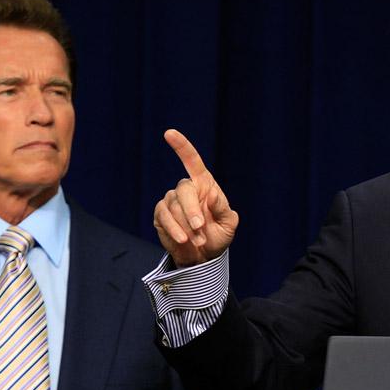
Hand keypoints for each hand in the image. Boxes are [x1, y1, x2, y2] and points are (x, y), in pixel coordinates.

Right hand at [153, 130, 238, 266]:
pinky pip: (164, 218)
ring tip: (198, 241)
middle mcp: (186, 189)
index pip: (192, 161)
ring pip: (174, 207)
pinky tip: (183, 240)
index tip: (169, 133)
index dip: (181, 146)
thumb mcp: (228, 224)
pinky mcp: (160, 215)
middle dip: (192, 210)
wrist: (203, 256)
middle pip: (184, 189)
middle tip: (200, 227)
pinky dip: (174, 230)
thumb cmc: (218, 235)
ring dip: (186, 226)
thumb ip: (223, 209)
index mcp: (204, 184)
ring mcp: (171, 201)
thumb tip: (212, 194)